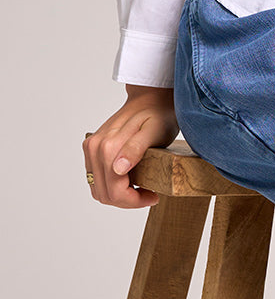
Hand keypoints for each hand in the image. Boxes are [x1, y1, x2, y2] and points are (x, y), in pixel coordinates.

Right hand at [83, 85, 178, 208]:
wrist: (150, 98)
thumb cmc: (157, 114)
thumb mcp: (155, 131)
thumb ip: (136, 149)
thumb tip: (118, 169)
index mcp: (108, 147)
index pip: (114, 191)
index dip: (134, 200)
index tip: (153, 195)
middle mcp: (94, 148)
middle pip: (105, 194)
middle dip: (128, 200)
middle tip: (149, 193)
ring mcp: (91, 149)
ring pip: (99, 190)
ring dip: (119, 195)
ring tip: (140, 188)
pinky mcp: (92, 149)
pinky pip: (97, 179)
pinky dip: (112, 187)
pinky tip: (130, 181)